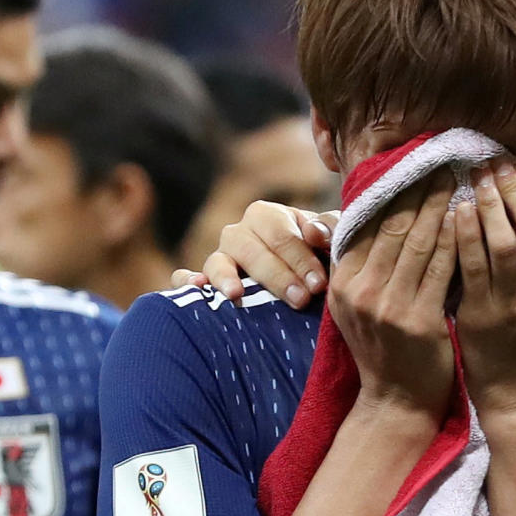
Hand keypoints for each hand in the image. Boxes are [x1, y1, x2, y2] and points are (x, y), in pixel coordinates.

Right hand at [169, 201, 334, 306]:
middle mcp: (240, 232)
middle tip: (300, 299)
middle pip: (252, 249)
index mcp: (268, 216)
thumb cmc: (315, 258)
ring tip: (237, 294)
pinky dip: (186, 281)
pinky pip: (185, 278)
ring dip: (228, 278)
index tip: (319, 284)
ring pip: (219, 261)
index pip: (282, 234)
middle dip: (278, 275)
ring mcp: (220, 256)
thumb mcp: (328, 241)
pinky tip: (196, 287)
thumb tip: (315, 234)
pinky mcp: (205, 280)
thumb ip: (330, 230)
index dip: (301, 258)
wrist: (297, 287)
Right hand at [331, 173, 456, 422]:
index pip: (371, 222)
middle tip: (448, 158)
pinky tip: (473, 218)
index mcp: (343, 282)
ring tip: (465, 178)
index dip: (397, 190)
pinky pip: (443, 269)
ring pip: (421, 241)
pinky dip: (458, 240)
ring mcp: (388, 307)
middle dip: (424, 188)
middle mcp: (360, 291)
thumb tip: (383, 211)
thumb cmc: (387, 351)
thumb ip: (367, 265)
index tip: (419, 162)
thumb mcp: (360, 306)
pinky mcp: (418, 322)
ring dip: (445, 205)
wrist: (396, 404)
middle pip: (396, 225)